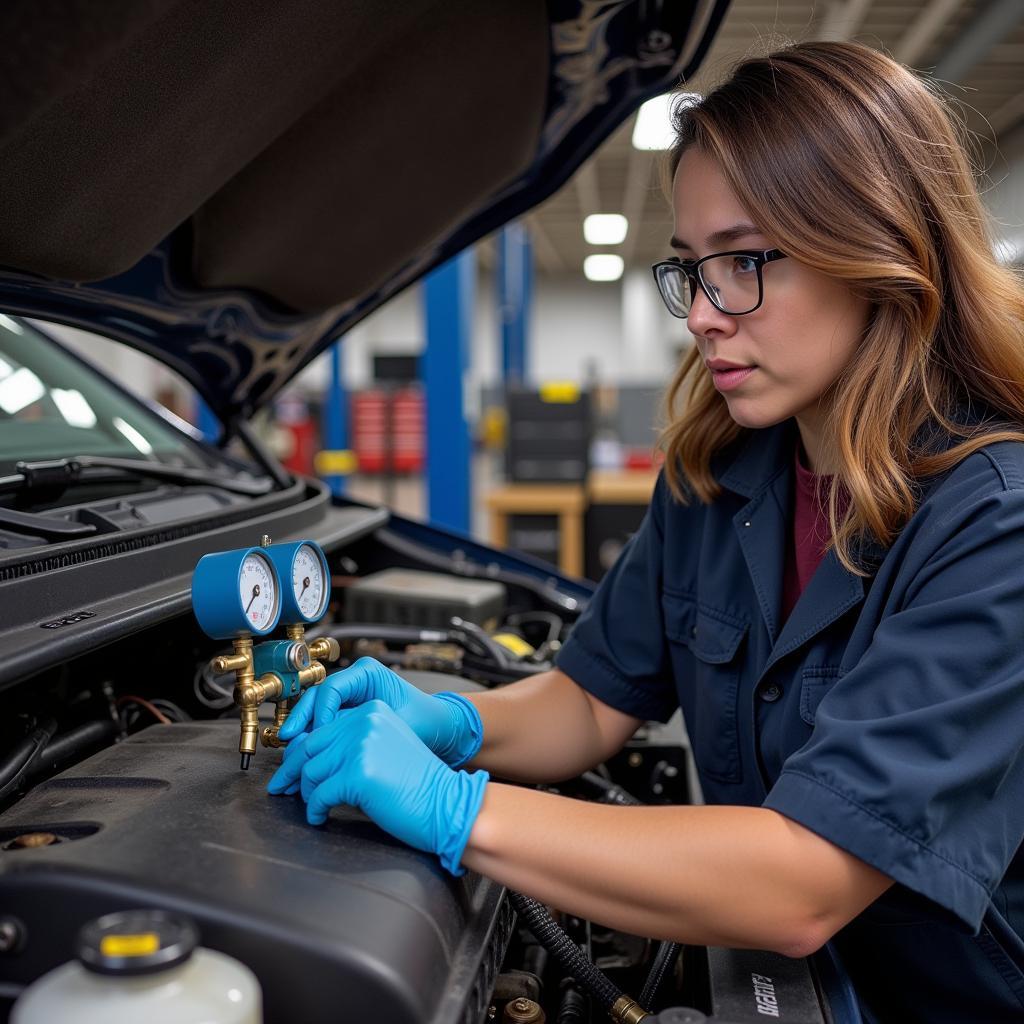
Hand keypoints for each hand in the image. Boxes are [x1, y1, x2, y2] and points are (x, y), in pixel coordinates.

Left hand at [268, 700, 487, 874]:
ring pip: (311, 771)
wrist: (447, 803)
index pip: (322, 728)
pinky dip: (315, 810)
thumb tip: (313, 761)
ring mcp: (360, 745)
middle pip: (310, 746)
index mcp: (371, 712)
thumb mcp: (386, 749)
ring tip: (314, 806)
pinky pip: (319, 795)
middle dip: (292, 771)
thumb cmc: (419, 784)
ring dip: (307, 793)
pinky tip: (319, 817)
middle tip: (281, 789)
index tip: (290, 770)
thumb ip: (354, 745)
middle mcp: (364, 722)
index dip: (301, 752)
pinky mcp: (357, 773)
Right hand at [278, 656, 482, 767]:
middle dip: (300, 722)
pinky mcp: (345, 714)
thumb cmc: (426, 720)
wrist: (438, 727)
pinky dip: (312, 740)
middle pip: (316, 698)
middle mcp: (353, 681)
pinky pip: (323, 724)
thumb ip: (367, 727)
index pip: (331, 689)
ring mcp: (348, 697)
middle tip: (288, 743)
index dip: (319, 714)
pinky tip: (304, 758)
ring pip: (314, 712)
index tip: (317, 736)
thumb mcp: (400, 722)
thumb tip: (334, 739)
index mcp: (367, 673)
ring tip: (290, 754)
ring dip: (301, 733)